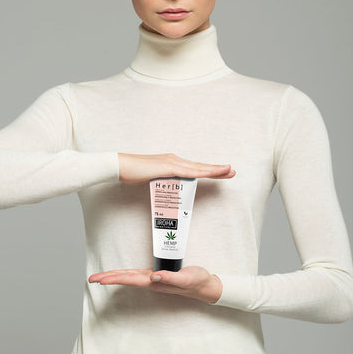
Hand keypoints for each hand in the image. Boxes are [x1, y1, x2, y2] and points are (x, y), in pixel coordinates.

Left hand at [89, 266, 222, 303]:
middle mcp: (151, 281)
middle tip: (91, 279)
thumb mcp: (185, 278)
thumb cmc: (196, 281)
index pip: (131, 280)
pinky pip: (136, 275)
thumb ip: (169, 278)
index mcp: (155, 282)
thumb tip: (153, 277)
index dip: (115, 278)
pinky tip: (120, 274)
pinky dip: (125, 274)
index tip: (101, 280)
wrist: (204, 285)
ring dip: (114, 276)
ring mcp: (153, 279)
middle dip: (108, 278)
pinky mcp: (157, 275)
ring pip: (129, 277)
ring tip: (99, 278)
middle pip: (126, 279)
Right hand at [118, 152, 234, 184]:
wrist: (120, 166)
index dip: (208, 170)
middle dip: (217, 169)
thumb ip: (163, 185)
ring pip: (197, 168)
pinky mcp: (167, 167)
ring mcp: (171, 162)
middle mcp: (174, 160)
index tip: (222, 172)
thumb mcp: (153, 180)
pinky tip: (210, 173)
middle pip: (200, 166)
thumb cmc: (133, 173)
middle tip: (232, 171)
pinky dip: (201, 172)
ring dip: (214, 169)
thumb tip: (169, 193)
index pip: (194, 168)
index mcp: (171, 163)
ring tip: (228, 171)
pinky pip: (188, 171)